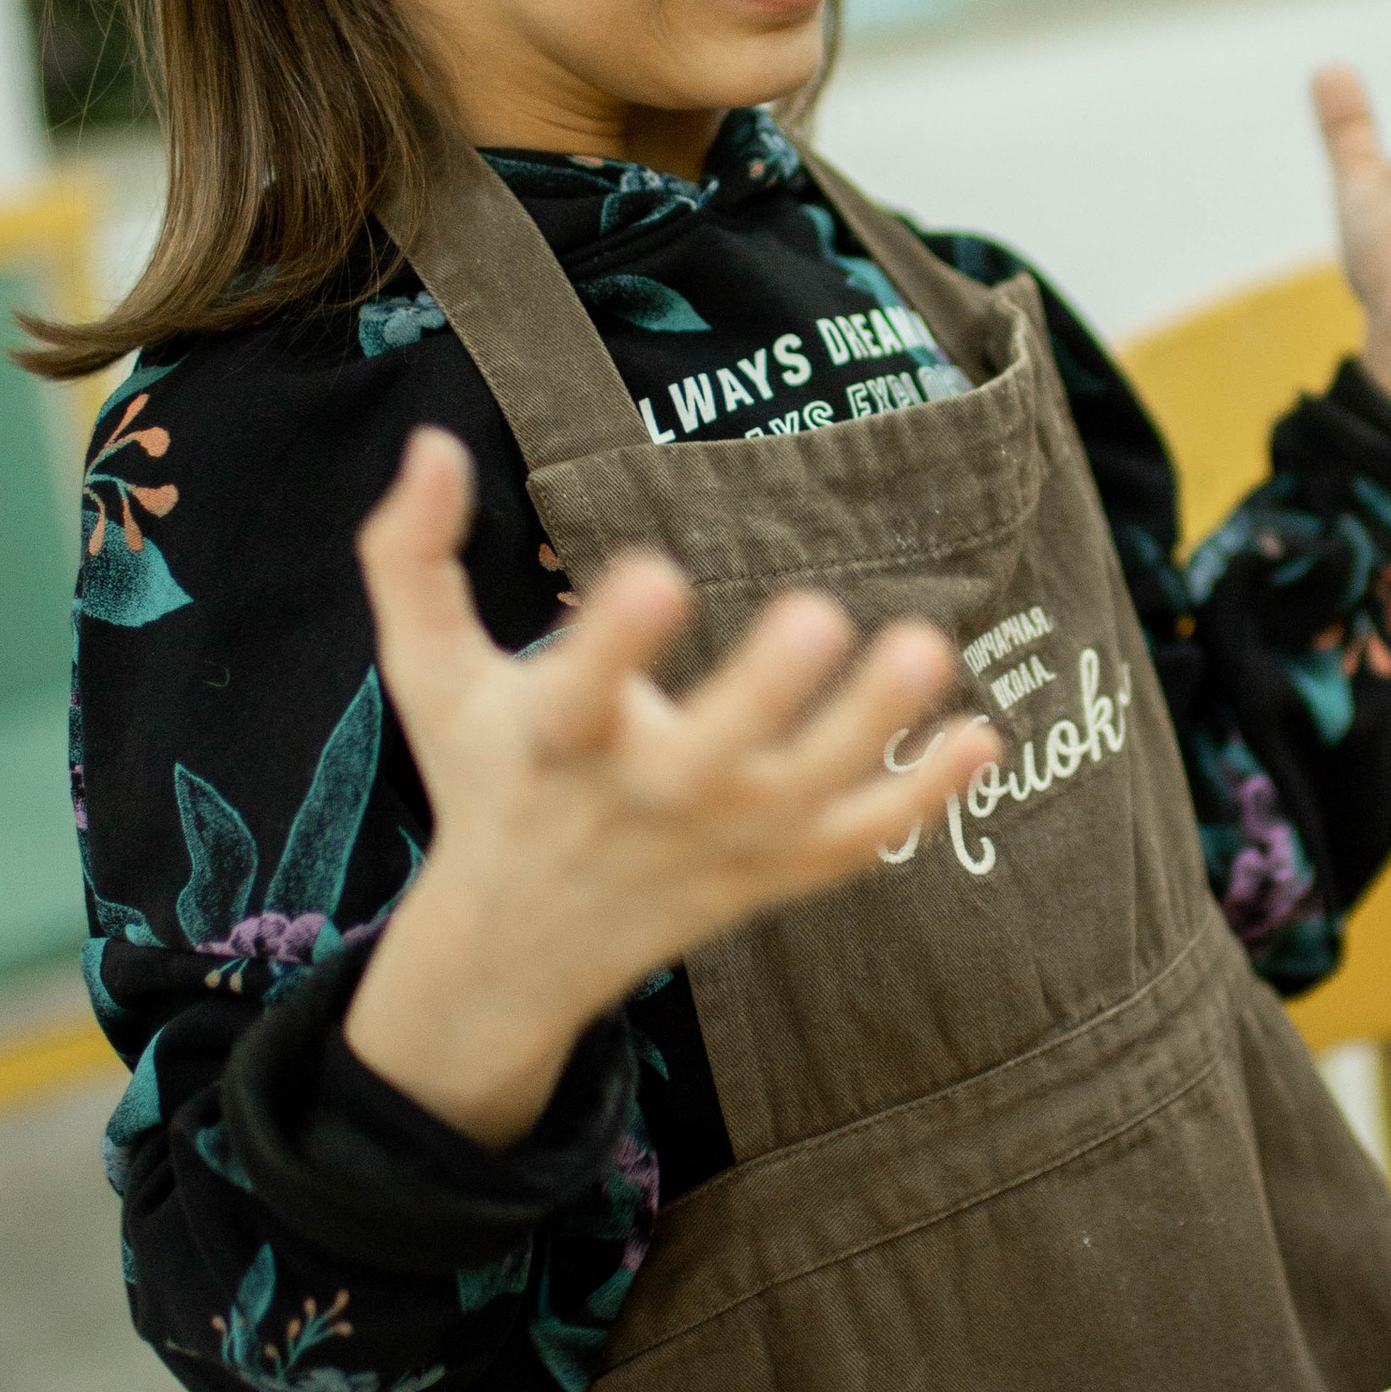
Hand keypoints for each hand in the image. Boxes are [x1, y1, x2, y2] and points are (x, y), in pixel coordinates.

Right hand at [342, 430, 996, 1145]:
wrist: (517, 948)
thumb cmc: (486, 777)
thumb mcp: (429, 675)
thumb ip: (408, 557)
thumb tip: (434, 443)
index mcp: (556, 742)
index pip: (577, 695)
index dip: (613, 643)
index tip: (653, 574)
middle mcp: (644, 800)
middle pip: (712, 756)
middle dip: (765, 693)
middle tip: (816, 614)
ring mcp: (721, 843)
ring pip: (810, 798)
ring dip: (875, 729)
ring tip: (930, 645)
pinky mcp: (774, 874)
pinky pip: (860, 842)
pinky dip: (924, 799)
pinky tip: (982, 737)